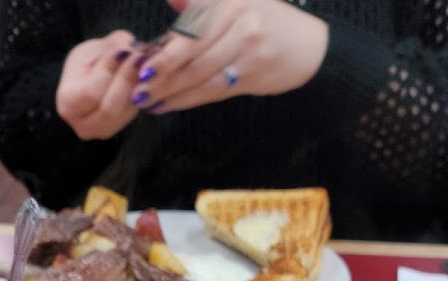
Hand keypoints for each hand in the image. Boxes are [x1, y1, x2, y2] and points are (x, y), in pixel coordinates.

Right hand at [56, 30, 142, 139]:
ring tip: (143, 63)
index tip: (125, 50)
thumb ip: (111, 45)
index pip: (91, 93)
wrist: (87, 82)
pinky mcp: (116, 131)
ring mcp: (100, 132)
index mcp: (68, 104)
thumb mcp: (93, 48)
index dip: (110, 71)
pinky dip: (141, 95)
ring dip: (137, 87)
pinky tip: (144, 77)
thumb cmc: (85, 64)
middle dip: (127, 80)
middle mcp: (82, 125)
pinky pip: (132, 114)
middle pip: (109, 108)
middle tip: (140, 56)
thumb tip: (130, 47)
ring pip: (124, 114)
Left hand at [129, 0, 328, 114]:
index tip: (140, 65)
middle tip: (137, 90)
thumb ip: (202, 2)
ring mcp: (249, 51)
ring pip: (203, 76)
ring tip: (149, 101)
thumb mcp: (237, 1)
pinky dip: (190, 99)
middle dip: (162, 75)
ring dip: (173, 92)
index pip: (191, 30)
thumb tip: (173, 0)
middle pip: (194, 55)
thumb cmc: (266, 22)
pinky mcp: (254, 75)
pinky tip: (171, 104)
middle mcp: (240, 22)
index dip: (165, 50)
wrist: (310, 46)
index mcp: (230, 1)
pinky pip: (215, 90)